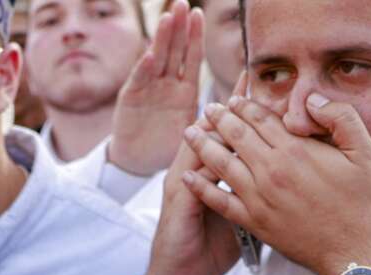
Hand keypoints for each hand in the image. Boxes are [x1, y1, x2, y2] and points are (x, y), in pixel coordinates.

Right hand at [108, 0, 203, 176]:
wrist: (137, 163)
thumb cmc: (167, 148)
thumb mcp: (195, 132)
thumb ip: (214, 119)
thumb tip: (240, 108)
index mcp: (184, 90)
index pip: (192, 58)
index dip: (195, 37)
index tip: (201, 14)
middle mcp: (165, 84)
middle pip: (174, 50)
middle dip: (179, 27)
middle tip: (184, 4)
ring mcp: (147, 88)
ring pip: (157, 58)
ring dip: (163, 39)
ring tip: (169, 18)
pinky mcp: (130, 99)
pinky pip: (139, 80)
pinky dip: (144, 67)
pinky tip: (151, 54)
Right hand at [143, 75, 254, 274]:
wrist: (182, 272)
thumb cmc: (211, 245)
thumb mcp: (238, 214)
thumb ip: (254, 188)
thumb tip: (283, 169)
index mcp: (212, 169)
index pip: (230, 133)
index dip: (244, 111)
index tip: (260, 88)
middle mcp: (195, 169)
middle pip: (215, 131)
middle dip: (231, 108)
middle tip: (249, 81)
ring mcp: (185, 183)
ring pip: (201, 146)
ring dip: (215, 128)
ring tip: (233, 106)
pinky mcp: (180, 201)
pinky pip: (195, 176)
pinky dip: (208, 162)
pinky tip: (223, 150)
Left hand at [182, 93, 370, 274]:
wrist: (356, 252)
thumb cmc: (365, 202)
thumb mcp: (366, 152)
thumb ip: (340, 118)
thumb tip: (310, 99)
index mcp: (296, 151)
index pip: (261, 119)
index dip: (244, 105)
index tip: (233, 97)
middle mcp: (271, 172)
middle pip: (236, 137)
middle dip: (219, 119)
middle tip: (208, 108)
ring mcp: (259, 198)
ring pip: (222, 164)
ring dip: (203, 145)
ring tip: (190, 132)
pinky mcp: (254, 222)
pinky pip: (219, 201)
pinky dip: (201, 188)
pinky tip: (186, 177)